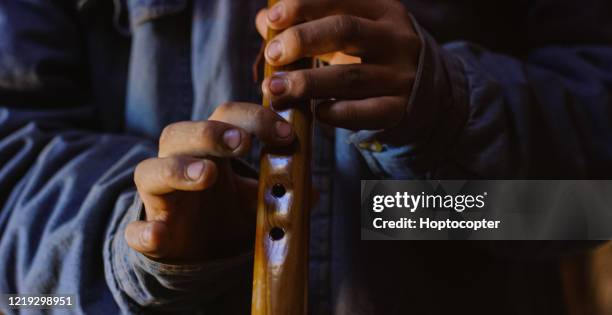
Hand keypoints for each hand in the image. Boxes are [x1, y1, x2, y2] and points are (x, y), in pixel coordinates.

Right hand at [125, 102, 294, 260]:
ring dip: (178, 169)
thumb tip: (313, 188)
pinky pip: (136, 230)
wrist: (200, 249)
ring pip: (151, 171)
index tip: (286, 134)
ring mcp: (160, 197)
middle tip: (243, 143)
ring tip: (207, 175)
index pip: (225, 116)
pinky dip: (143, 232)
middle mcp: (179, 162)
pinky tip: (156, 235)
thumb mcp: (258, 196)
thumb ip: (283, 187)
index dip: (254, 118)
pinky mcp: (151, 232)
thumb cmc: (228, 209)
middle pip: (179, 133)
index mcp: (210, 148)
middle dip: (211, 133)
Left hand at [255, 0, 420, 130]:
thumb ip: (310, 24)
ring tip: (276, 89)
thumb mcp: (352, 33)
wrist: (428, 92)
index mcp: (382, 11)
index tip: (273, 18)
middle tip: (272, 54)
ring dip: (308, 83)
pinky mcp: (401, 108)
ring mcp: (401, 75)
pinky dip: (336, 113)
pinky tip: (316, 112)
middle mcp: (395, 39)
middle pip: (345, 30)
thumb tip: (264, 19)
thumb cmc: (375, 56)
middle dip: (302, 40)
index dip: (303, 6)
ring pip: (350, 77)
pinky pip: (364, 112)